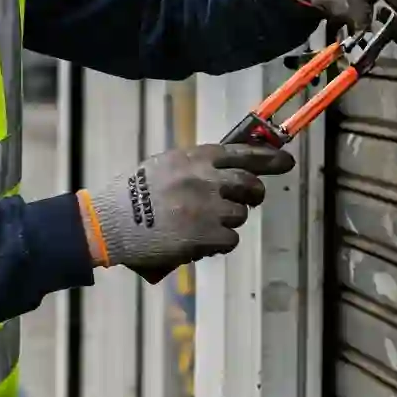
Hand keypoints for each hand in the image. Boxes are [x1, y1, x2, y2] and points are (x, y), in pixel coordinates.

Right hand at [80, 142, 294, 278]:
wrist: (109, 223)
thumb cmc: (131, 195)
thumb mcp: (163, 166)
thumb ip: (195, 167)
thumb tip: (228, 170)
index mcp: (195, 157)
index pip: (242, 153)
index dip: (269, 157)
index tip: (286, 161)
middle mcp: (206, 178)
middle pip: (249, 183)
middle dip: (254, 193)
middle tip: (250, 199)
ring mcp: (208, 207)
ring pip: (239, 215)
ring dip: (227, 222)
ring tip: (200, 226)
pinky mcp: (205, 235)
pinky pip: (230, 240)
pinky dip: (218, 244)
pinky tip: (197, 242)